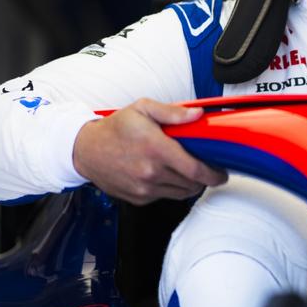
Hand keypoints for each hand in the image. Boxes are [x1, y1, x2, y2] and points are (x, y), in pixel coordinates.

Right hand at [72, 98, 226, 204]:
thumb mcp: (142, 109)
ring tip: (187, 170)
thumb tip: (197, 115)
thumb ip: (173, 112)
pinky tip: (166, 174)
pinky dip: (171, 188)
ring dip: (189, 184)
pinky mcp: (139, 198)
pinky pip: (165, 196)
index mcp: (156, 149)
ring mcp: (144, 188)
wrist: (85, 150)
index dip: (214, 175)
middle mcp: (151, 172)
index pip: (196, 170)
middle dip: (204, 178)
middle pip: (192, 184)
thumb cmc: (115, 128)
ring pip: (181, 193)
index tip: (221, 173)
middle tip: (206, 168)